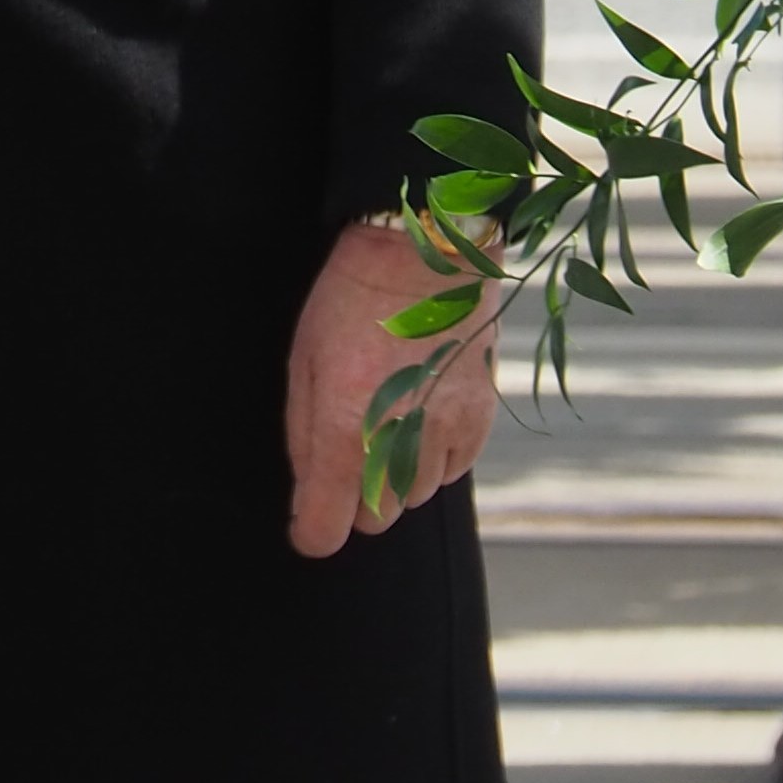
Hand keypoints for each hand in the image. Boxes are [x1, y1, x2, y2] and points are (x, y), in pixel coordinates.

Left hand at [286, 218, 494, 557]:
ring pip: (416, 496)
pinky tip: (421, 412)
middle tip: (348, 452)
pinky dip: (435, 455)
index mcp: (343, 425)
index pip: (327, 527)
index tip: (309, 524)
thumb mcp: (304, 361)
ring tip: (387, 420)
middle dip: (355, 500)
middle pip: (376, 519)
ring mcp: (445, 430)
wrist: (424, 251)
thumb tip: (308, 497)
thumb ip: (303, 437)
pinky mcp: (478, 418)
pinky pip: (453, 469)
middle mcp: (398, 439)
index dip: (313, 531)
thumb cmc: (350, 300)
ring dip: (396, 477)